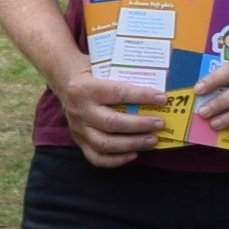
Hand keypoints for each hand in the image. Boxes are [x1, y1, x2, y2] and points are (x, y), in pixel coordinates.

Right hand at [48, 62, 170, 165]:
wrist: (66, 83)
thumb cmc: (93, 74)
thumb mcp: (104, 68)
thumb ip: (125, 76)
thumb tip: (157, 87)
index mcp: (86, 88)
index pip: (118, 93)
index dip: (142, 96)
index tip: (162, 99)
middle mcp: (80, 110)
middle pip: (112, 123)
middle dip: (139, 125)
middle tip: (159, 124)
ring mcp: (78, 129)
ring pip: (105, 144)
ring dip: (132, 144)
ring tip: (152, 140)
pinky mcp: (79, 142)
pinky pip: (97, 157)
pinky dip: (117, 160)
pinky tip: (134, 154)